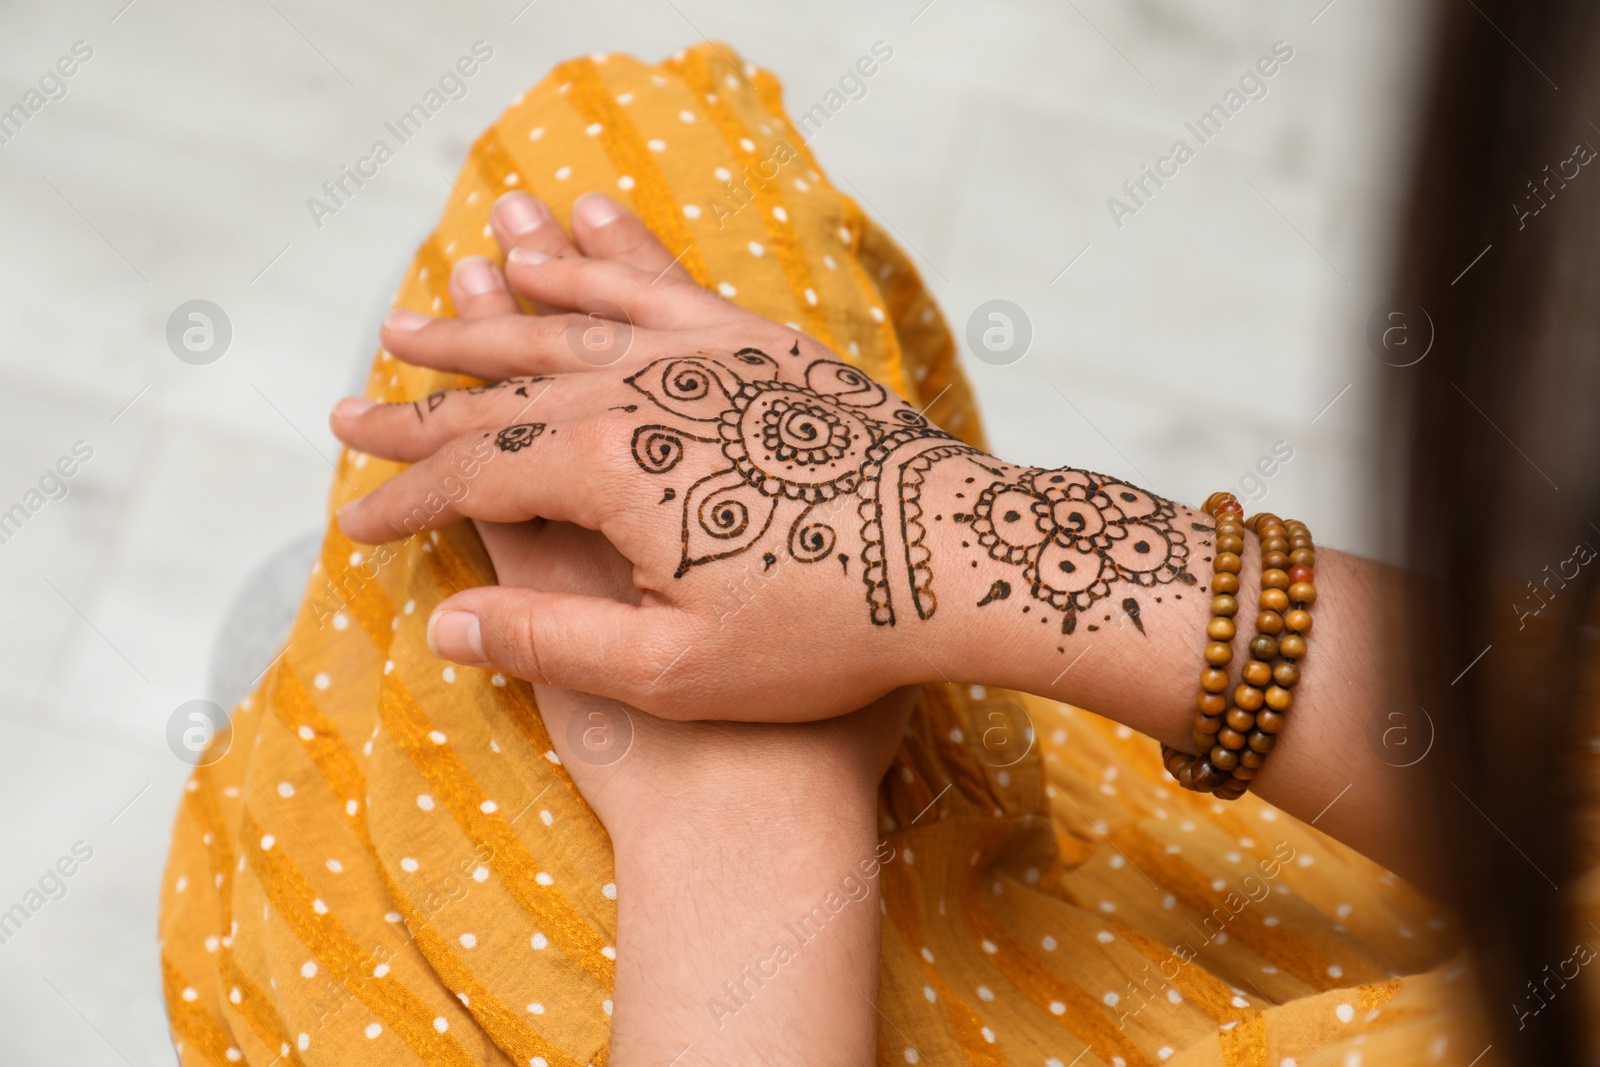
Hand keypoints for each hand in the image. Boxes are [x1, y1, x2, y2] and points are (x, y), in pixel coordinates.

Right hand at [405, 203, 912, 821]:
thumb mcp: (678, 671)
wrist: (960, 561)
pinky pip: (659, 287)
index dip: (406, 501)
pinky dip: (603, 262)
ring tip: (427, 306)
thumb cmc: (829, 627)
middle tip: (349, 412)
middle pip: (504, 393)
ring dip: (490, 321)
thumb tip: (441, 623)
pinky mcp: (758, 345)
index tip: (353, 522)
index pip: (476, 476)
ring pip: (568, 326)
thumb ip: (551, 642)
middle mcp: (646, 391)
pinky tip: (566, 237)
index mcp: (613, 469)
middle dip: (421, 408)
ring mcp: (704, 356)